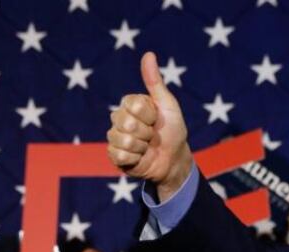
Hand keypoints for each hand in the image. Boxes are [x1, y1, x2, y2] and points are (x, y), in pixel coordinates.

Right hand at [107, 52, 191, 200]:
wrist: (174, 159)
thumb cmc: (172, 130)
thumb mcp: (168, 105)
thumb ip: (155, 82)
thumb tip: (148, 54)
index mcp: (130, 104)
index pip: (132, 105)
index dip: (149, 115)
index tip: (156, 119)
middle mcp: (119, 118)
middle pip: (127, 123)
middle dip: (146, 132)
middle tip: (152, 135)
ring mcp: (115, 137)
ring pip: (124, 140)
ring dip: (142, 147)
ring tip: (146, 147)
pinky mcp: (114, 155)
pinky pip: (120, 155)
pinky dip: (135, 158)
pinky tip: (139, 157)